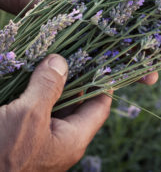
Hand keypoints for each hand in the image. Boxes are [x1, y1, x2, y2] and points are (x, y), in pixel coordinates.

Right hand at [0, 54, 110, 171]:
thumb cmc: (2, 155)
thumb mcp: (28, 115)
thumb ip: (48, 86)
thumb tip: (60, 62)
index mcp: (74, 138)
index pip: (100, 106)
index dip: (103, 83)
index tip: (103, 61)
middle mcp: (62, 140)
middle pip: (78, 103)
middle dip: (76, 78)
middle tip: (74, 52)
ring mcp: (43, 140)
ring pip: (56, 105)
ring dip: (54, 84)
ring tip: (53, 58)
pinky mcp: (23, 138)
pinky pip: (38, 112)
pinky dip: (38, 94)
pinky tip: (33, 76)